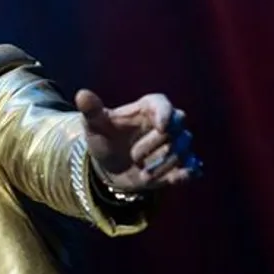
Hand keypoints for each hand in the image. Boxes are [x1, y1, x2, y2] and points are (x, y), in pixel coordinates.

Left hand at [75, 89, 199, 192]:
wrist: (109, 166)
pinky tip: (178, 178)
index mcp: (148, 108)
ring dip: (164, 164)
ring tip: (144, 174)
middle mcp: (166, 123)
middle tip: (134, 156)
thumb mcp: (95, 126)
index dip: (165, 114)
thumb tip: (82, 94)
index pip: (162, 105)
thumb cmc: (104, 139)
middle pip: (177, 129)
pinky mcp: (178, 164)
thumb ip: (91, 111)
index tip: (161, 127)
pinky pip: (191, 166)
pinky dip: (187, 173)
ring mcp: (174, 144)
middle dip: (158, 144)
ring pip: (183, 150)